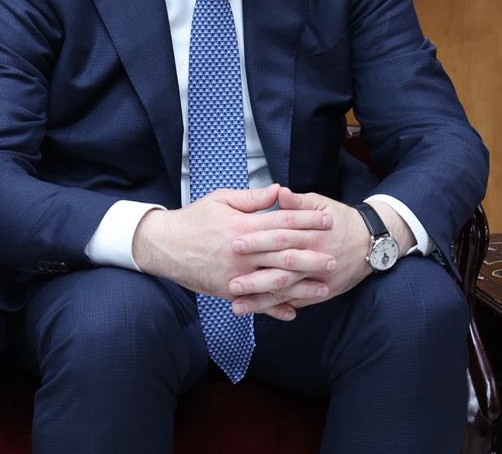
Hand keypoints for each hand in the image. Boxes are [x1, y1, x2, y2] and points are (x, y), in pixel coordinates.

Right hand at [131, 184, 333, 320]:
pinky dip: (275, 307)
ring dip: (301, 286)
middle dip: (312, 255)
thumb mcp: (221, 200)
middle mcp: (242, 252)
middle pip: (284, 254)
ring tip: (324, 287)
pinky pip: (257, 300)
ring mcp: (236, 274)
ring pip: (275, 280)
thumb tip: (279, 190)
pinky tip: (294, 310)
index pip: (282, 222)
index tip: (327, 221)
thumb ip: (252, 198)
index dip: (307, 221)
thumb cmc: (195, 219)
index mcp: (243, 226)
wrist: (165, 246)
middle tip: (335, 257)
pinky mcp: (229, 289)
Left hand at [226, 190, 411, 315]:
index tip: (235, 244)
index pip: (281, 237)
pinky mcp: (323, 292)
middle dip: (256, 278)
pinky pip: (298, 301)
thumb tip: (278, 192)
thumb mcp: (321, 203)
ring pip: (288, 291)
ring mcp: (320, 278)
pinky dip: (279, 308)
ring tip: (238, 305)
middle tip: (231, 282)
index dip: (258, 240)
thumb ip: (297, 202)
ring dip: (262, 300)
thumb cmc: (340, 219)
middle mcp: (316, 258)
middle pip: (282, 269)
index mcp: (312, 234)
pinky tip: (259, 311)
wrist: (371, 241)